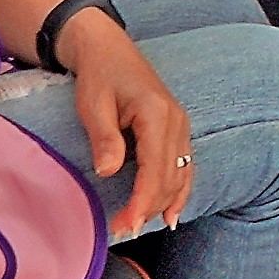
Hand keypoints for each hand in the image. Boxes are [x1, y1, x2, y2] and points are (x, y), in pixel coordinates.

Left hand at [64, 15, 192, 230]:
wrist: (107, 48)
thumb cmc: (99, 74)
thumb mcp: (93, 104)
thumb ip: (104, 138)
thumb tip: (109, 171)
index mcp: (157, 113)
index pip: (156, 169)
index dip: (142, 201)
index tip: (126, 224)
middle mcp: (176, 121)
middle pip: (171, 177)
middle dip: (149, 208)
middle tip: (123, 230)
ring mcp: (181, 125)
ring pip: (181, 175)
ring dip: (163, 203)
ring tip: (142, 225)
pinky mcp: (177, 129)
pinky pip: (185, 166)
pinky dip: (180, 191)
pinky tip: (172, 213)